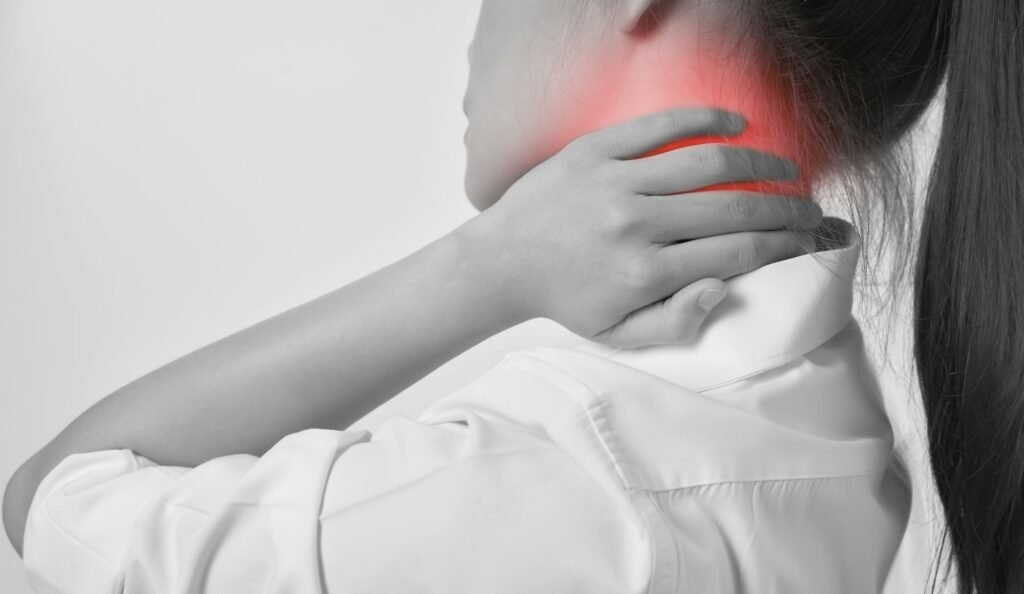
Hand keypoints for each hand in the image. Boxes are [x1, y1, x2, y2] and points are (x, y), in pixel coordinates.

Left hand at [463, 106, 821, 347]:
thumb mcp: (618, 334)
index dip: (782, 245)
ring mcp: (614, 182)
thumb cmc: (568, 300)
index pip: (736, 253)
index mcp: (644, 274)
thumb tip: (726, 287)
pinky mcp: (594, 150)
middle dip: (786, 207)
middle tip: (809, 208)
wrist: (503, 262)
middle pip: (734, 207)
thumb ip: (678, 322)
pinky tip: (737, 123)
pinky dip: (705, 118)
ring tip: (787, 169)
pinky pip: (660, 125)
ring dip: (760, 161)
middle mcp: (634, 225)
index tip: (806, 240)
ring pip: (707, 162)